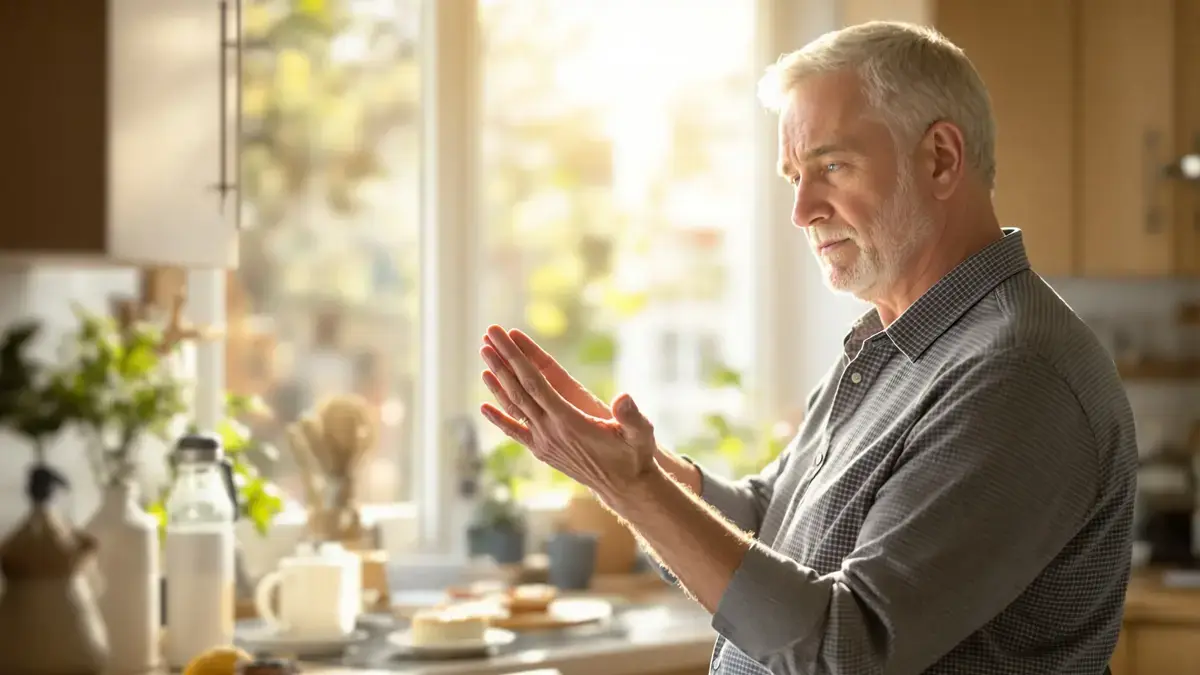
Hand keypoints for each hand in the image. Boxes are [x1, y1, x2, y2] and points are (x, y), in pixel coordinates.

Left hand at [478, 325, 654, 497]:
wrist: (624, 488)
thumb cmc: (634, 455)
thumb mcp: (640, 434)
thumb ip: (631, 416)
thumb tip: (623, 398)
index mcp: (568, 422)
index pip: (535, 384)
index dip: (517, 359)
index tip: (503, 336)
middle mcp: (549, 432)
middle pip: (519, 390)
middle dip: (502, 361)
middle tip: (488, 334)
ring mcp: (542, 442)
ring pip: (514, 407)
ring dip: (498, 381)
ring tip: (484, 355)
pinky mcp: (542, 450)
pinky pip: (516, 430)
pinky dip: (499, 417)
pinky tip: (484, 407)